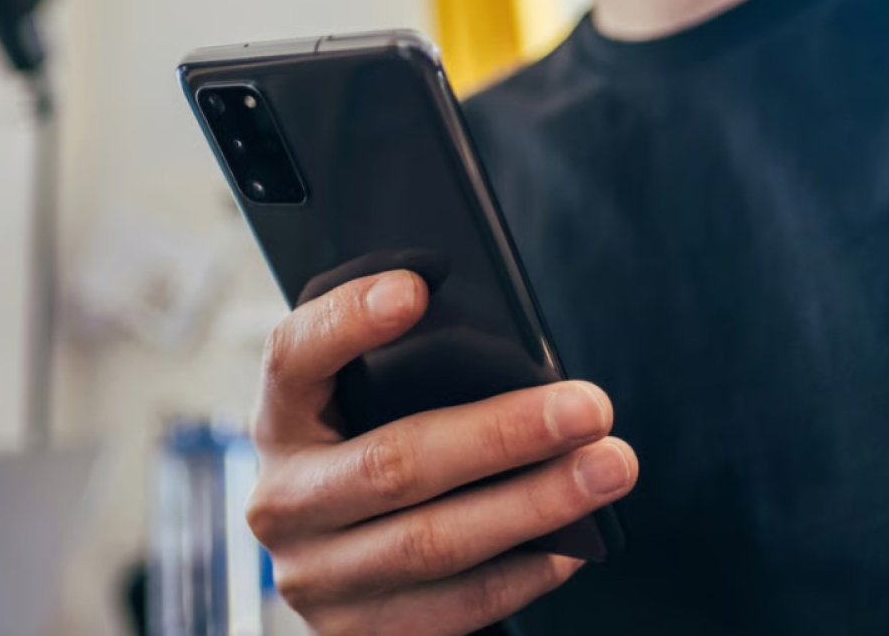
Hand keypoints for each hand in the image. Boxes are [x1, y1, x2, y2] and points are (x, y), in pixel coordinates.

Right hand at [248, 270, 638, 635]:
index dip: (346, 321)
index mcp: (280, 422)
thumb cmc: (376, 460)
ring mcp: (312, 576)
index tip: (415, 287)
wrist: (340, 574)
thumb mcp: (365, 413)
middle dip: (501, 433)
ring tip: (608, 468)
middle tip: (588, 407)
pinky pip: (455, 606)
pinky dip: (524, 572)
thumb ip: (410, 381)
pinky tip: (573, 543)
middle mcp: (282, 501)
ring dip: (535, 505)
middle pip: (391, 463)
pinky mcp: (351, 634)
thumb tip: (522, 364)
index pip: (293, 358)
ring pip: (432, 542)